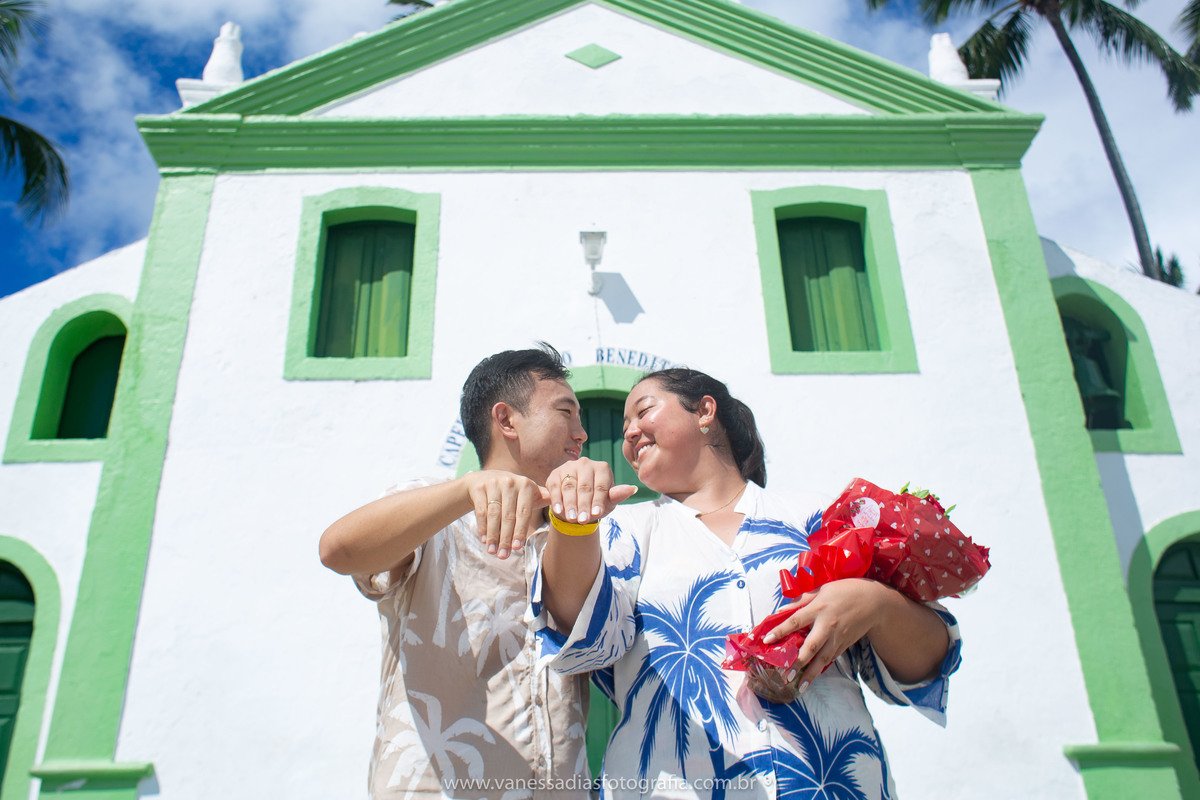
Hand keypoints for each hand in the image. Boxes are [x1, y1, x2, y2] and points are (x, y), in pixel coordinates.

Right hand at [464, 470, 549, 559]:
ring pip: (493, 515)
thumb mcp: (528, 494)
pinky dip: (482, 527)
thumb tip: (565, 510)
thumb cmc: (513, 492)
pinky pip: (481, 511)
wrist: (486, 479)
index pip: (524, 512)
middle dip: (506, 538)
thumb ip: (545, 500)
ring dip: (493, 536)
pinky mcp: (479, 487)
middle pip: (508, 516)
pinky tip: (484, 540)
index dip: (520, 531)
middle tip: (503, 556)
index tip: (518, 548)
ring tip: (492, 552)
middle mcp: (510, 482)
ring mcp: (494, 483)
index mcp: (526, 485)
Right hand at [546, 458, 637, 525]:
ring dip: (570, 504)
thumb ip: (617, 496)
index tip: (596, 514)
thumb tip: (633, 489)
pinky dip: (557, 499)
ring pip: (570, 487)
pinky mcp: (555, 473)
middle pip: (585, 487)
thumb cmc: (595, 501)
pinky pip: (556, 487)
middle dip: (584, 505)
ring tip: (572, 518)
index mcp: (602, 468)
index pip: (601, 486)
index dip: (598, 501)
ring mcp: (569, 466)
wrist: (576, 503)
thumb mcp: (608, 501)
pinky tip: (558, 511)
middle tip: (583, 520)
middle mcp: (586, 463)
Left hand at [760, 578, 888, 693]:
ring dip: (811, 674)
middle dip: (798, 661)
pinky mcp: (844, 645)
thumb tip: (781, 610)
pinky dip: (821, 668)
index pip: (795, 621)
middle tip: (785, 674)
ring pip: (822, 658)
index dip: (780, 630)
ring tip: (799, 686)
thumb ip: (800, 600)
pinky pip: (831, 658)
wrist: (874, 602)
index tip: (767, 640)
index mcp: (818, 608)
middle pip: (811, 646)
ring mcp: (837, 637)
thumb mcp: (821, 589)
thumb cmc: (845, 591)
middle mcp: (827, 625)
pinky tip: (812, 677)